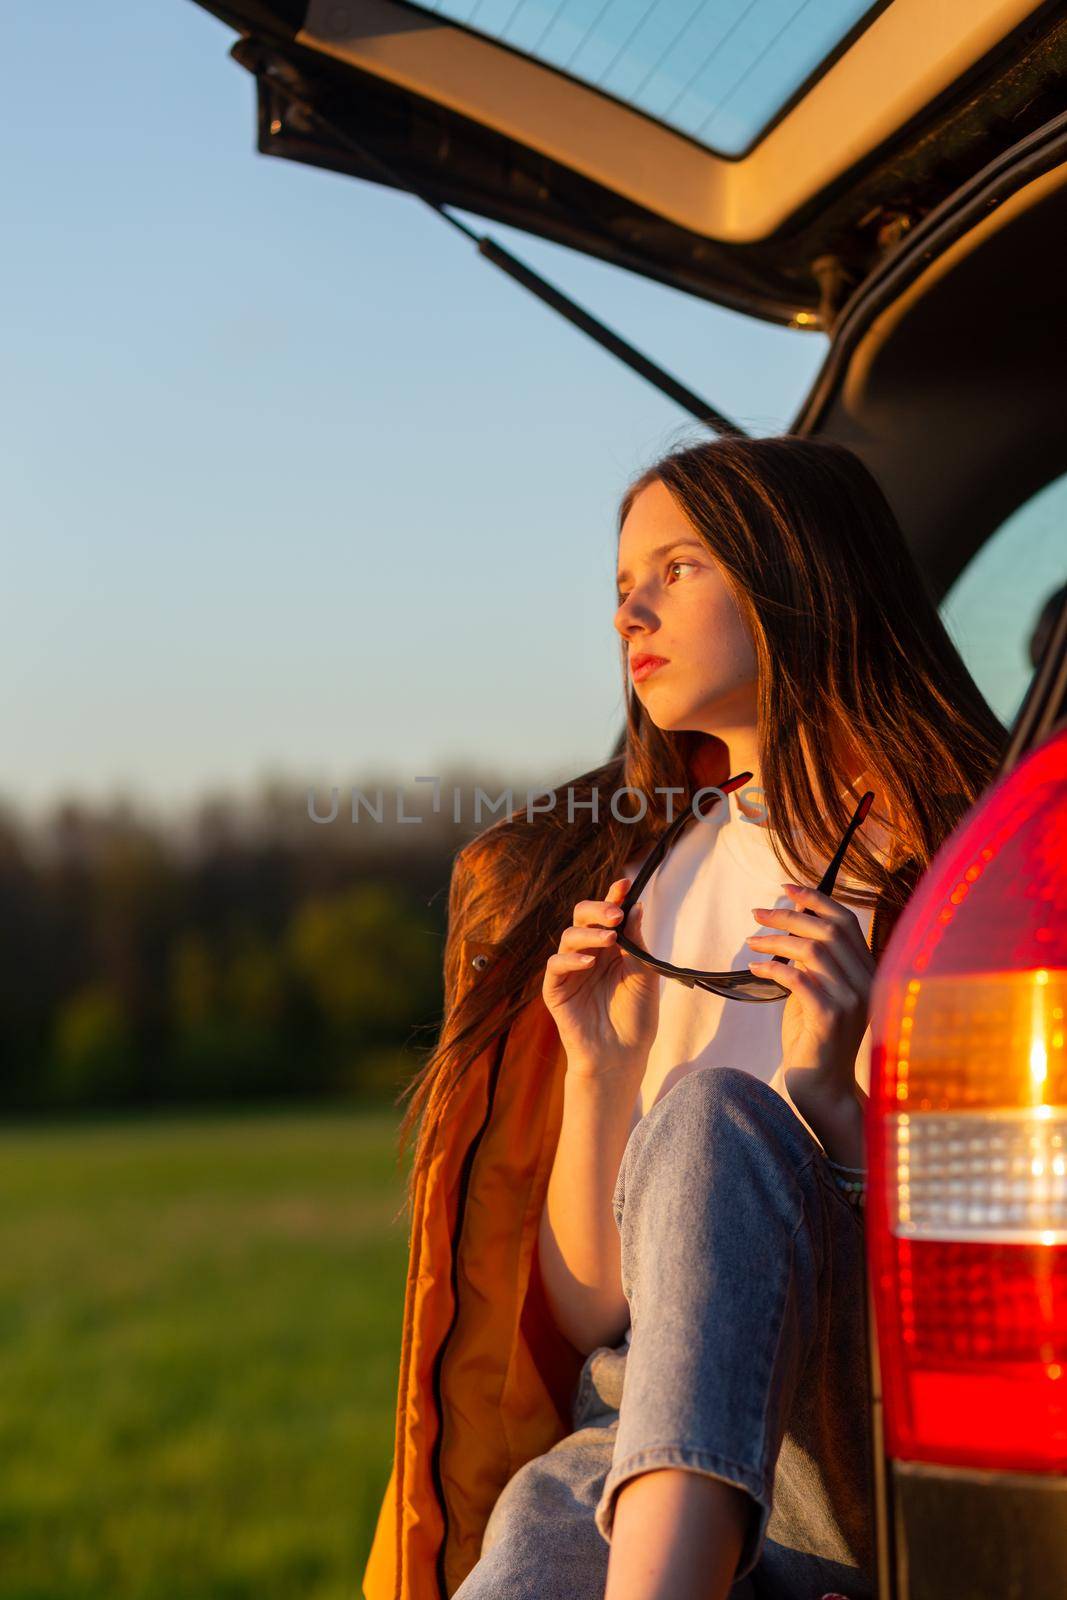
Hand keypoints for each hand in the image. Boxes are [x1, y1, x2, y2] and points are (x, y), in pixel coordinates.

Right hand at [542, 878, 660, 1078]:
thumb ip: (636, 943)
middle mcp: (589, 954)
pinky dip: (571, 959)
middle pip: (582, 917)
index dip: (613, 897)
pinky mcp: (555, 989)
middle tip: (615, 915)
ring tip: (609, 939)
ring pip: (568, 936)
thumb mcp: (644, 976)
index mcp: (612, 948)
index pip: (608, 916)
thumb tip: (635, 907)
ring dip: (588, 933)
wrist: (622, 1055)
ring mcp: (571, 970)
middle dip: (598, 909)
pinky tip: (589, 963)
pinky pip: (556, 965)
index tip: (625, 884)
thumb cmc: (636, 1018)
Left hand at [745, 882, 872, 1103]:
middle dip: (788, 915)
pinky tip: (754, 969)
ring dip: (775, 941)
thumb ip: (810, 957)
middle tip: (756, 913)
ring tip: (751, 943)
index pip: (847, 921)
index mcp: (867, 971)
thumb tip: (790, 916)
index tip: (786, 887)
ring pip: (812, 951)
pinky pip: (798, 979)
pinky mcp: (831, 1017)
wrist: (821, 1087)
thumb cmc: (813, 1036)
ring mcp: (852, 1000)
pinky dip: (772, 968)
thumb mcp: (815, 989)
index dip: (817, 898)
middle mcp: (867, 982)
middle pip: (828, 930)